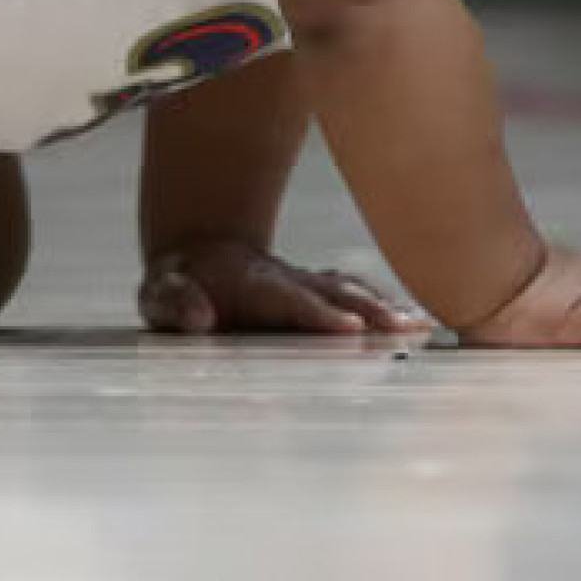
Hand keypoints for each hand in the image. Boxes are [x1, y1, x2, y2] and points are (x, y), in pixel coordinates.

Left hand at [140, 240, 430, 336]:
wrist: (198, 252)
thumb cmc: (175, 282)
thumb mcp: (158, 293)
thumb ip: (175, 302)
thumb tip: (200, 317)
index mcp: (252, 283)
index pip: (291, 300)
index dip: (321, 314)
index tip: (352, 328)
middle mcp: (288, 280)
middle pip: (335, 293)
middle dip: (372, 311)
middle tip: (408, 329)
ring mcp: (306, 284)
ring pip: (352, 291)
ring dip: (387, 308)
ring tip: (423, 326)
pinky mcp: (317, 293)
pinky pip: (356, 297)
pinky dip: (386, 307)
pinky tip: (416, 321)